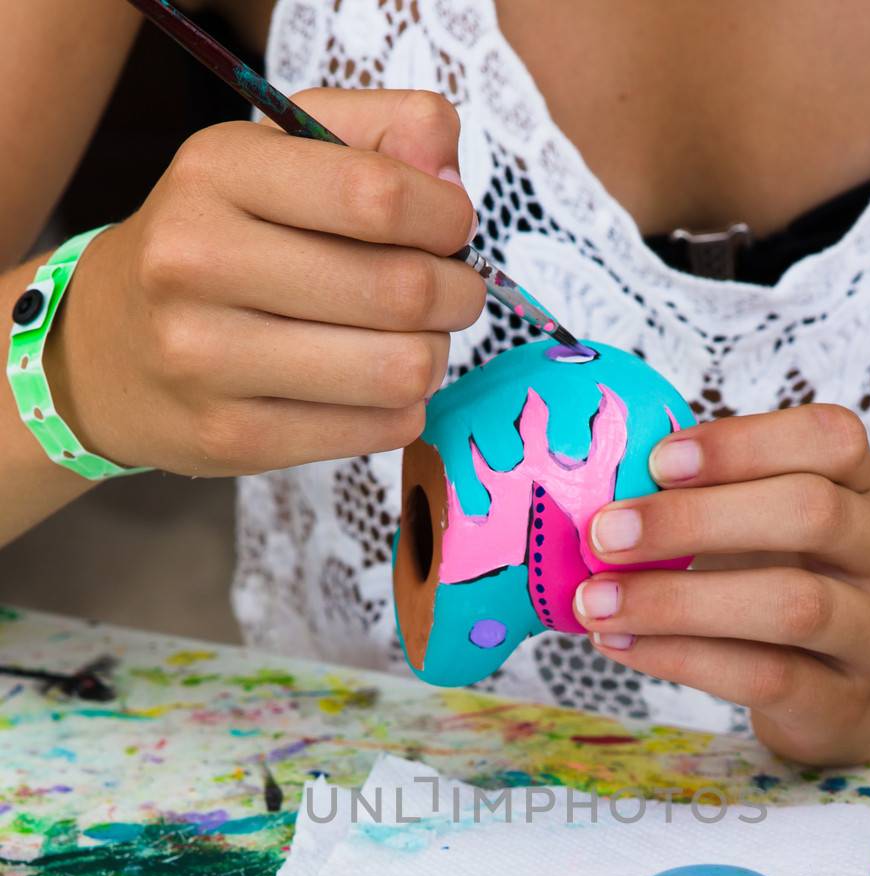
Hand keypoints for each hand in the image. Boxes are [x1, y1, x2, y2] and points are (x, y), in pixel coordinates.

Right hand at [46, 90, 484, 475]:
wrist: (106, 349)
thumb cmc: (220, 241)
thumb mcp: (278, 155)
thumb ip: (379, 135)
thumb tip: (450, 184)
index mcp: (218, 171)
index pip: (376, 193)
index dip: (445, 217)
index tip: (452, 228)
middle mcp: (198, 261)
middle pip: (400, 290)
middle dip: (456, 293)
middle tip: (452, 294)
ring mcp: (207, 359)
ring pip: (399, 370)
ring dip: (433, 356)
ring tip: (412, 341)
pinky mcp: (233, 438)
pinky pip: (377, 429)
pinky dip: (402, 409)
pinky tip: (375, 388)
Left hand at [574, 405, 869, 763]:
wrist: (863, 692)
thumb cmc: (791, 586)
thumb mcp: (768, 529)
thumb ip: (707, 502)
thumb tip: (599, 500)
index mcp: (862, 487)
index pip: (832, 438)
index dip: (744, 443)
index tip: (658, 461)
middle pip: (811, 513)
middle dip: (695, 520)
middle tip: (605, 535)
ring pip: (792, 605)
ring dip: (678, 601)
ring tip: (598, 602)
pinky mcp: (841, 702)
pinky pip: (763, 677)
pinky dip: (680, 658)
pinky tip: (621, 645)